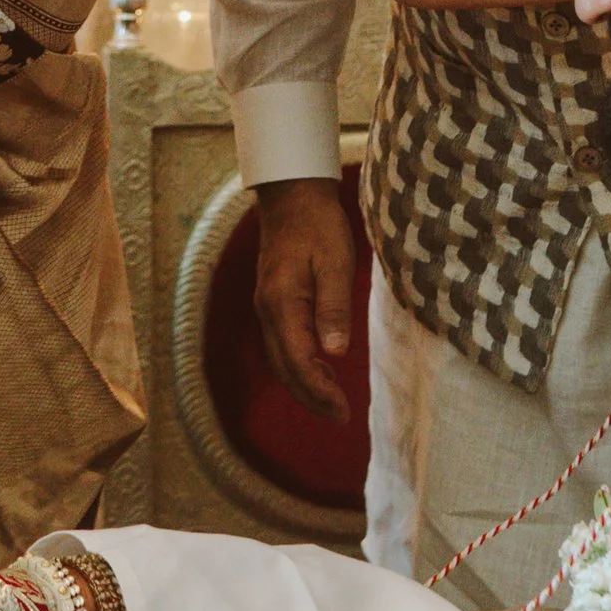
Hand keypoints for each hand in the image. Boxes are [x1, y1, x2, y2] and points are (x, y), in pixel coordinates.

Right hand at [251, 177, 357, 423]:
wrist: (291, 195)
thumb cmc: (318, 224)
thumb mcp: (335, 263)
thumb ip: (334, 309)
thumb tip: (335, 354)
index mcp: (282, 304)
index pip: (299, 362)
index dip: (320, 391)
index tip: (343, 410)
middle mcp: (268, 311)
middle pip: (285, 369)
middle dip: (311, 397)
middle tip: (341, 416)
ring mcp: (266, 307)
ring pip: (281, 360)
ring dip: (304, 384)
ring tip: (333, 401)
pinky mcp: (272, 301)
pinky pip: (282, 344)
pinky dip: (299, 365)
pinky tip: (321, 368)